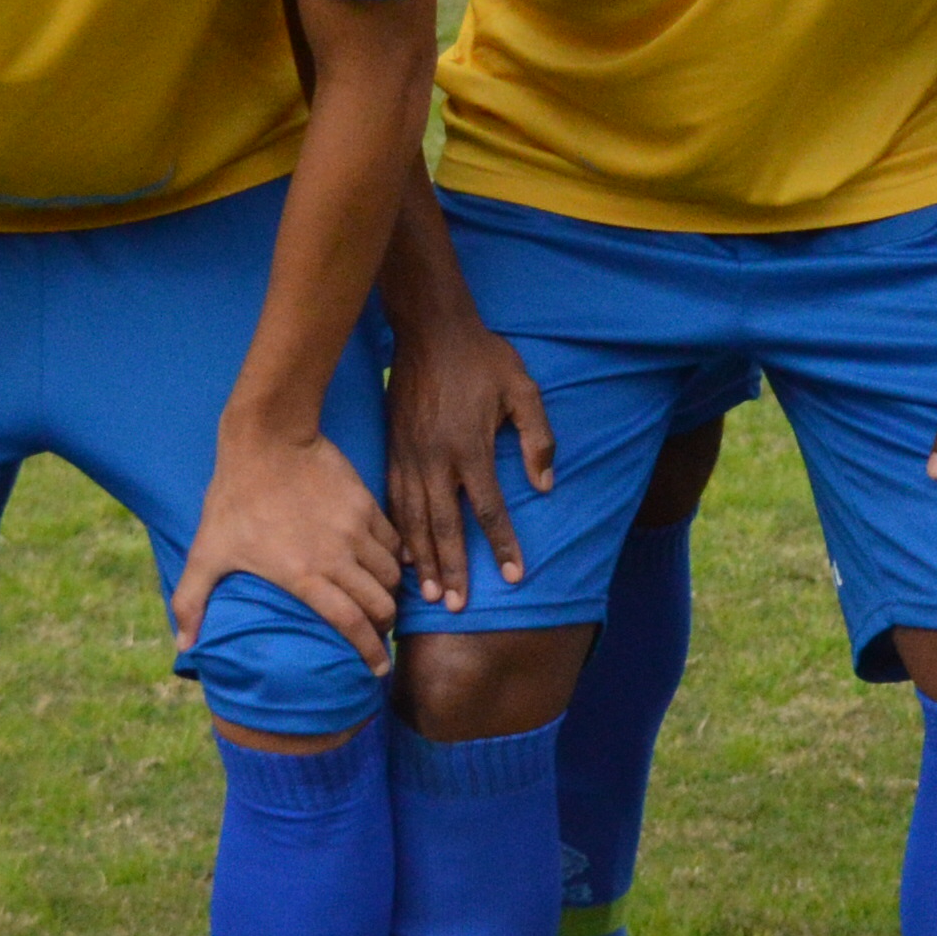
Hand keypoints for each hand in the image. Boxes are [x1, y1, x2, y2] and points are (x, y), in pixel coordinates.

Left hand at [173, 423, 406, 679]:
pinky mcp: (366, 505)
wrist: (267, 440)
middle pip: (381, 604)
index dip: (369, 651)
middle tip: (379, 632)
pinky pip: (393, 541)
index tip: (378, 669)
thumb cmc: (234, 498)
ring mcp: (355, 529)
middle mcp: (337, 557)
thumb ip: (192, 601)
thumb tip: (183, 646)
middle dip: (385, 626)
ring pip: (392, 574)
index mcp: (303, 576)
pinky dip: (395, 558)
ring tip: (380, 598)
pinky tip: (386, 563)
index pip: (351, 624)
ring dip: (390, 592)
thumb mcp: (206, 551)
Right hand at [383, 307, 554, 611]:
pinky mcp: (392, 449)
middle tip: (454, 607)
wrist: (429, 328)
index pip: (489, 509)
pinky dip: (397, 531)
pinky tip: (400, 555)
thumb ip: (537, 438)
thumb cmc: (482, 358)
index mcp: (470, 447)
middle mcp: (436, 459)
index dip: (503, 545)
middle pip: (444, 526)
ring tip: (424, 594)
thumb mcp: (523, 389)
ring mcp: (409, 456)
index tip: (515, 577)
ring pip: (413, 519)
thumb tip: (545, 487)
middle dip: (451, 568)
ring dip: (421, 559)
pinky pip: (393, 500)